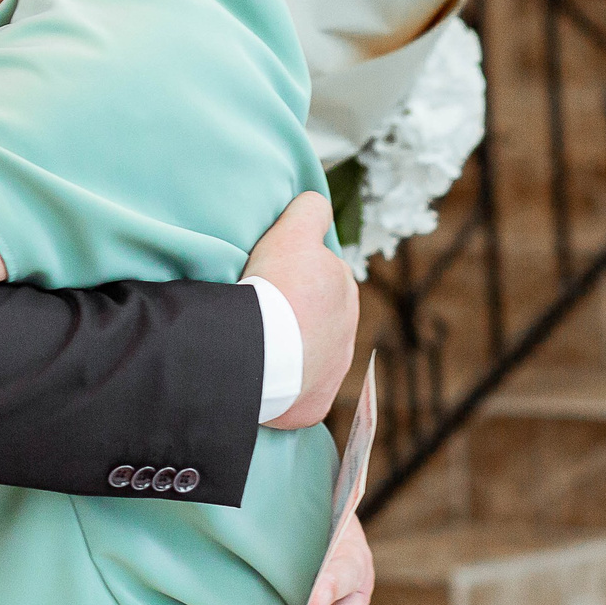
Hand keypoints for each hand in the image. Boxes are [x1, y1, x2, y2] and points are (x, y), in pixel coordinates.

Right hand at [243, 193, 356, 430]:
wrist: (259, 351)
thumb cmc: (275, 289)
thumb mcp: (292, 232)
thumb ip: (309, 211)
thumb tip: (316, 201)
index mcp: (344, 290)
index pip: (324, 275)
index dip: (296, 273)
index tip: (272, 278)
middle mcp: (347, 331)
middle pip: (320, 316)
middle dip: (299, 313)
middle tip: (263, 311)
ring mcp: (332, 371)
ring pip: (311, 354)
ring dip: (292, 350)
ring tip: (259, 345)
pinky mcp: (314, 403)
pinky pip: (300, 393)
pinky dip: (286, 387)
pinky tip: (264, 377)